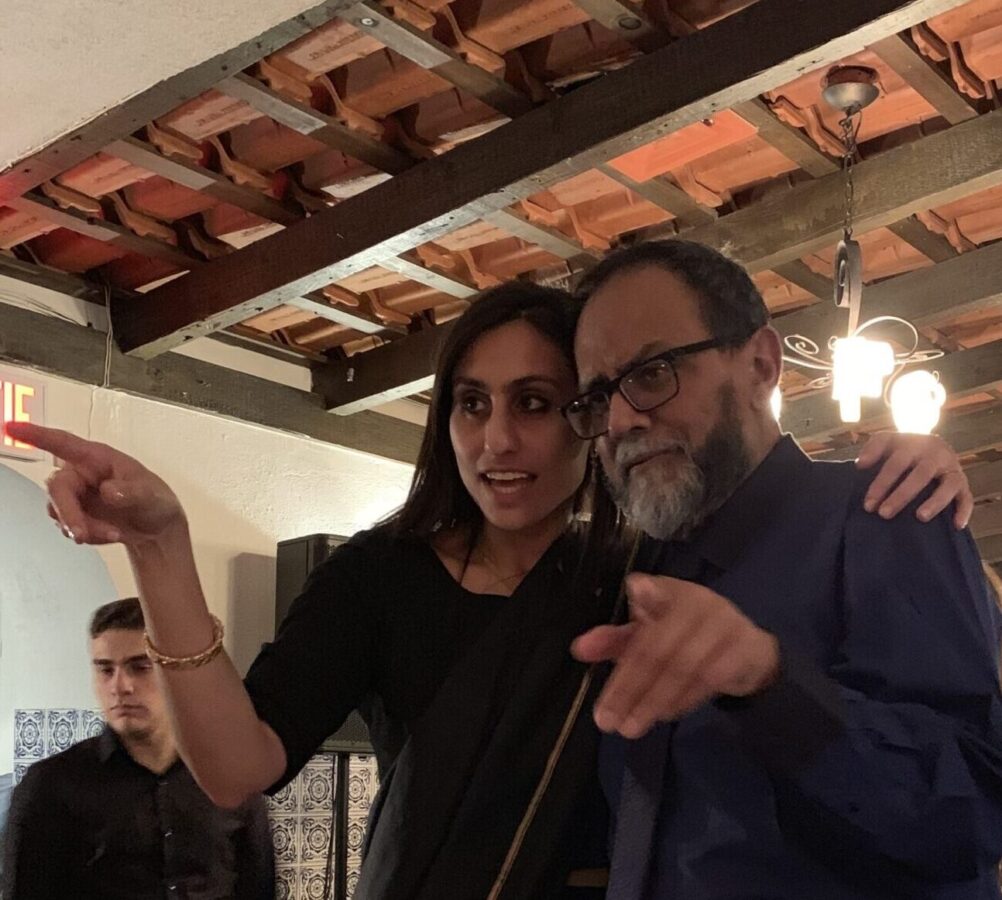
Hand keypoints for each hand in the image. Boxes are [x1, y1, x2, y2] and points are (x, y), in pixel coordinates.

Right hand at [5, 422, 184, 545]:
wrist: (156, 529)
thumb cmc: (154, 500)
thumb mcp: (151, 495)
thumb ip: (131, 493)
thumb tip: (109, 491)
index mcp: (97, 458)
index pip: (64, 443)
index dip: (37, 435)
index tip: (12, 427)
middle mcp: (81, 474)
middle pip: (58, 488)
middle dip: (69, 513)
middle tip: (82, 533)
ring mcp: (74, 496)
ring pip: (60, 511)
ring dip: (84, 528)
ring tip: (113, 533)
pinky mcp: (73, 515)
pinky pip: (68, 527)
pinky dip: (89, 535)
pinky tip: (110, 534)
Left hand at [571, 574, 778, 737]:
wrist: (748, 650)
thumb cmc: (686, 637)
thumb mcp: (649, 634)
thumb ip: (614, 640)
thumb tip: (579, 649)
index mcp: (671, 592)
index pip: (655, 595)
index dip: (648, 595)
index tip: (637, 592)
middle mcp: (698, 602)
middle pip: (658, 646)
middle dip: (628, 685)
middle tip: (605, 719)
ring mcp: (725, 624)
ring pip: (682, 667)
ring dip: (652, 700)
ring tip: (628, 727)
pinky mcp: (744, 649)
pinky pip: (710, 679)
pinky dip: (684, 700)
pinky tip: (664, 715)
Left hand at [856, 432, 971, 528]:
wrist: (931, 444)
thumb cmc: (904, 448)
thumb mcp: (887, 441)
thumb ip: (873, 449)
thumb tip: (860, 464)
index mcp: (914, 445)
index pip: (896, 464)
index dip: (881, 484)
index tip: (868, 504)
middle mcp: (936, 455)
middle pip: (920, 475)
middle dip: (901, 495)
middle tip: (884, 514)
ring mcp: (952, 468)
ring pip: (948, 485)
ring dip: (935, 502)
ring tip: (920, 517)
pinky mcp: (963, 482)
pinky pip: (967, 497)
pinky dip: (964, 511)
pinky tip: (957, 525)